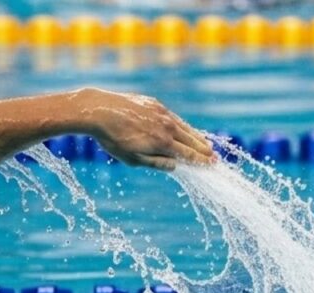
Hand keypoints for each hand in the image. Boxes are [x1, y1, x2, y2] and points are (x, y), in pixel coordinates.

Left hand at [74, 88, 214, 170]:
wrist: (100, 111)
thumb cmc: (113, 139)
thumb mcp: (132, 159)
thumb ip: (155, 163)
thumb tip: (175, 166)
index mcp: (163, 143)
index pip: (188, 154)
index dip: (201, 160)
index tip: (211, 165)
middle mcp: (167, 126)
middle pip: (191, 140)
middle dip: (203, 150)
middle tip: (214, 158)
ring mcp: (162, 113)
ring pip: (185, 127)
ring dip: (196, 137)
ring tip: (205, 145)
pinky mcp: (155, 104)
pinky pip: (174, 117)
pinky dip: (183, 125)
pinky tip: (184, 129)